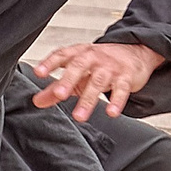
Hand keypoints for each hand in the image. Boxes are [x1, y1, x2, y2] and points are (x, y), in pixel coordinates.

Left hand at [31, 41, 167, 121]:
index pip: (61, 55)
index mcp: (78, 53)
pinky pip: (121, 89)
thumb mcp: (77, 73)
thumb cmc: (100, 63)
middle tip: (59, 95)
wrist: (134, 53)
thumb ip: (56, 87)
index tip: (38, 73)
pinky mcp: (126, 77)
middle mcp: (93, 57)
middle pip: (79, 67)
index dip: (49, 63)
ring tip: (79, 116)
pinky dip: (117, 101)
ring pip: (98, 82)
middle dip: (68, 81)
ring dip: (88, 100)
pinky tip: (111, 112)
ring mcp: (110, 67)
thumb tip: (37, 101)